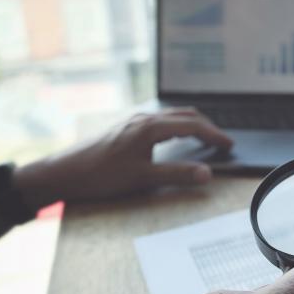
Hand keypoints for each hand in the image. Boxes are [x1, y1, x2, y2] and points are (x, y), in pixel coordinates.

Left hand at [15, 108, 232, 207]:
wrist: (63, 173)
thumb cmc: (100, 175)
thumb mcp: (143, 178)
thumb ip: (178, 174)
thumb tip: (207, 174)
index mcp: (150, 127)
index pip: (192, 126)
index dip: (214, 135)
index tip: (229, 145)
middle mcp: (143, 119)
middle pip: (185, 115)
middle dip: (207, 127)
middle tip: (222, 142)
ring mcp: (133, 122)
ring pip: (172, 116)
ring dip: (192, 125)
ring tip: (205, 139)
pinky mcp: (126, 128)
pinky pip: (160, 121)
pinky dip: (177, 127)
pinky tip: (176, 139)